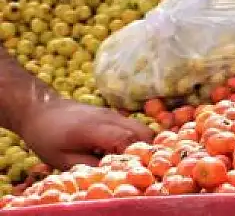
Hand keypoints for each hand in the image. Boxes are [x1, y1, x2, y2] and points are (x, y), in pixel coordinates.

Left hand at [18, 99, 153, 169]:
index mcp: (93, 129)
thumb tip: (111, 173)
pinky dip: (134, 138)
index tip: (130, 169)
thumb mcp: (61, 159)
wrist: (41, 110)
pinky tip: (118, 149)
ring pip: (142, 128)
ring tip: (125, 159)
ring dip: (140, 144)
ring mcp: (113, 114)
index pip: (126, 139)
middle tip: (132, 166)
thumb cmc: (47, 138)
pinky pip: (133, 126)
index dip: (133, 155)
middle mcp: (109, 118)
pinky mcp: (114, 114)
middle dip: (144, 150)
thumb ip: (87, 166)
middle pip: (143, 132)